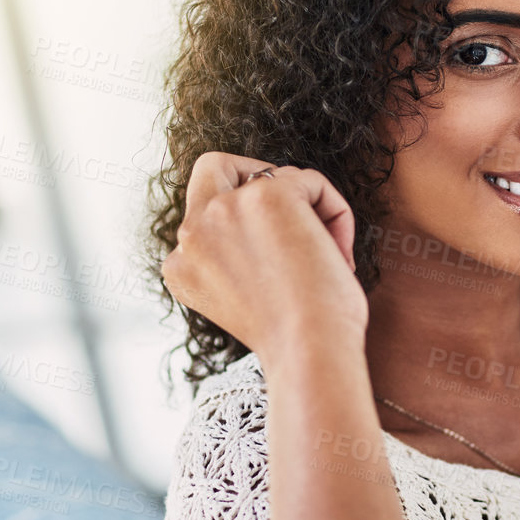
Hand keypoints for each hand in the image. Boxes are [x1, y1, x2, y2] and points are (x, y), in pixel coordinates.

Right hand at [162, 152, 368, 362]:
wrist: (309, 352)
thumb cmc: (296, 339)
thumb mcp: (246, 298)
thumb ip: (237, 256)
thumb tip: (272, 220)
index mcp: (180, 267)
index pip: (203, 214)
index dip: (243, 218)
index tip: (276, 248)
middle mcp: (191, 234)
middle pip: (213, 167)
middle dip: (255, 175)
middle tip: (294, 209)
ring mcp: (223, 209)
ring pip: (272, 174)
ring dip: (309, 207)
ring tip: (329, 254)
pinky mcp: (265, 196)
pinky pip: (309, 181)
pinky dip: (335, 212)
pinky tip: (339, 256)